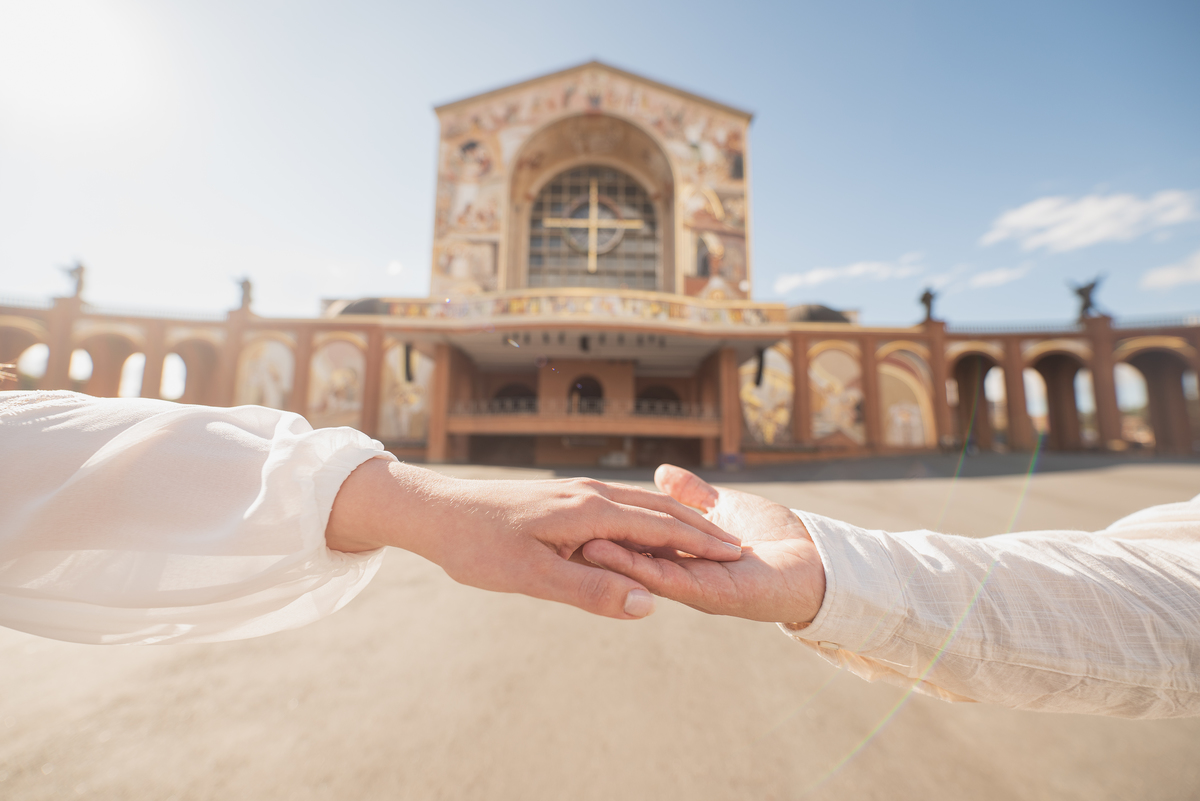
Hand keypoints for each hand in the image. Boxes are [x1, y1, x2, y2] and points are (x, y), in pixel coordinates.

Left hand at [326, 459, 742, 619]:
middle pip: (657, 510)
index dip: (699, 544)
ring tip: (705, 536)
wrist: (435, 511)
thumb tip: (647, 604)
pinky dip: (648, 515)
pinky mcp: (563, 498)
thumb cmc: (478, 547)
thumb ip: (590, 590)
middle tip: (735, 547)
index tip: (736, 556)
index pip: (659, 527)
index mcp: (588, 512)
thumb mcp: (531, 577)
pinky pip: (619, 504)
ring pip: (639, 503)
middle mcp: (588, 495)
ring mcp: (576, 493)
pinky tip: (647, 526)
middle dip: (698, 529)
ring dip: (675, 520)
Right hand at [581, 464, 825, 624]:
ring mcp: (693, 585)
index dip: (604, 529)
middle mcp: (680, 572)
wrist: (817, 562)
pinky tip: (613, 557)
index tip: (570, 519)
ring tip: (574, 544)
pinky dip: (639, 568)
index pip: (633, 538)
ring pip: (642, 570)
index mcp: (679, 553)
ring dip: (610, 559)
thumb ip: (694, 494)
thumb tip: (665, 474)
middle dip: (599, 547)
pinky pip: (669, 580)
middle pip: (630, 556)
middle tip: (557, 538)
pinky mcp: (711, 593)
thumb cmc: (775, 535)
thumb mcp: (725, 505)